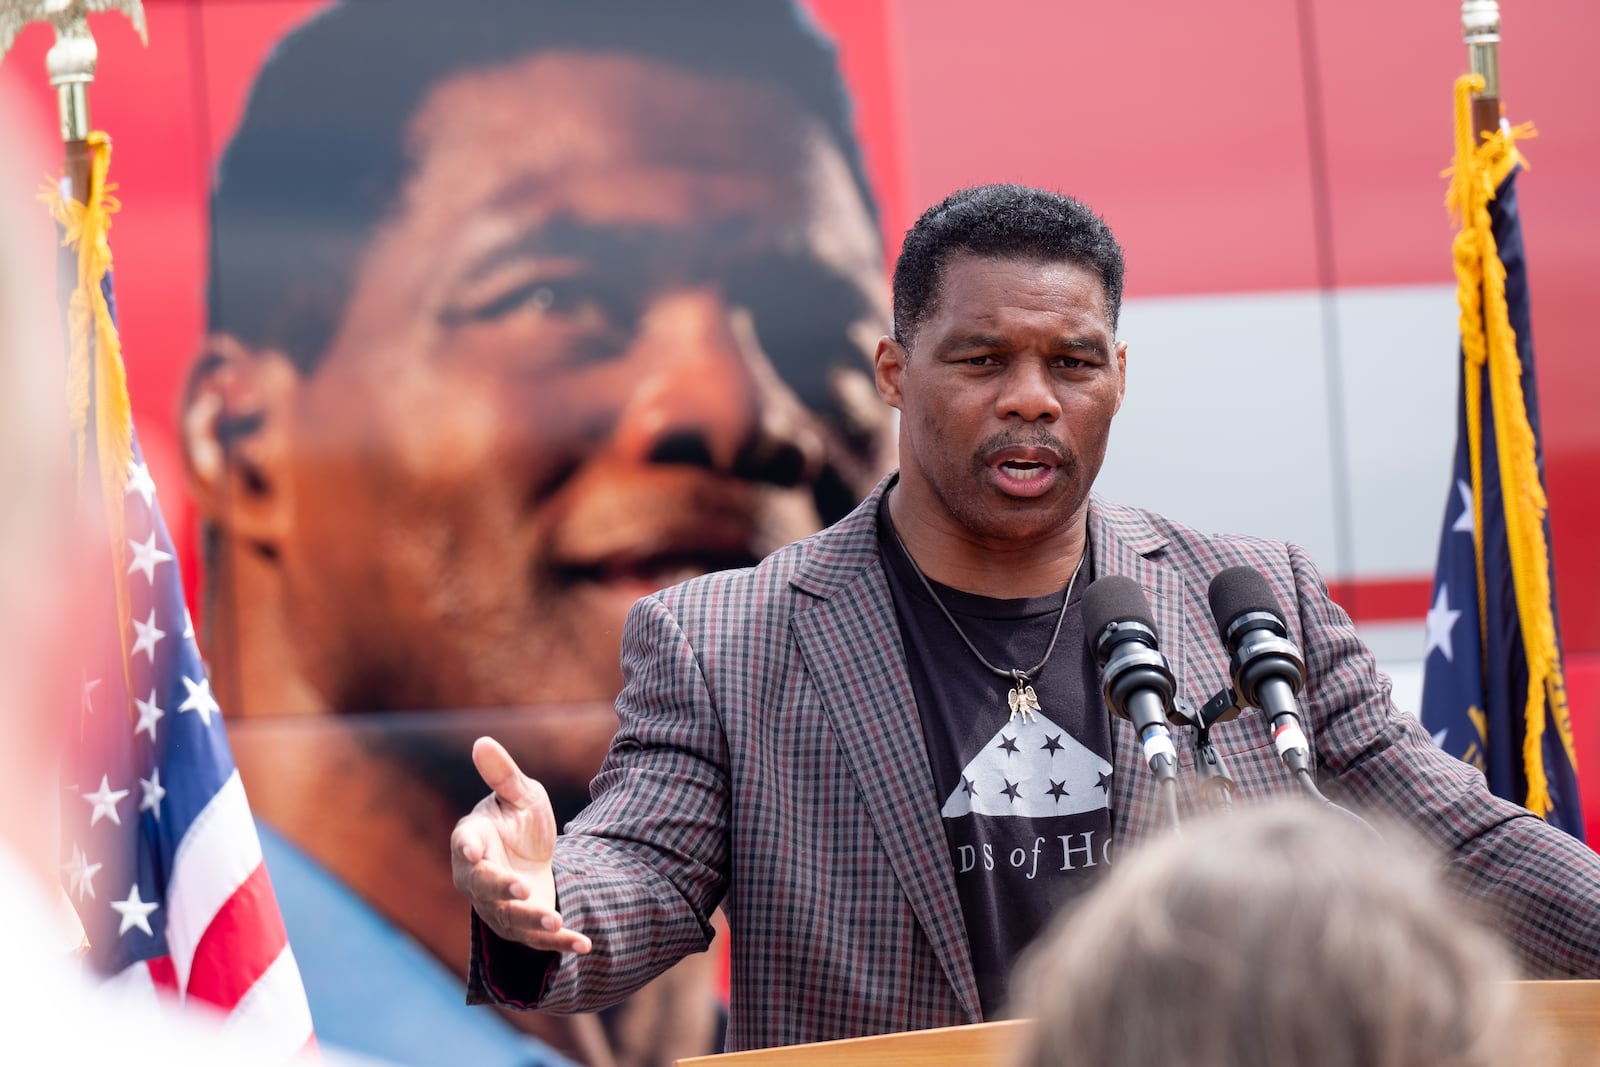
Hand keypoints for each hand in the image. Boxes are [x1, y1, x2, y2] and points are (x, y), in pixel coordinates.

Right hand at [451, 736, 591, 953]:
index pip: (465, 846)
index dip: (469, 851)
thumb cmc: (518, 818)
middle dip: (501, 891)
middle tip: (522, 889)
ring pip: (509, 919)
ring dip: (532, 922)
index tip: (477, 854)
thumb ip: (504, 775)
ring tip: (556, 922)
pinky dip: (560, 944)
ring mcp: (497, 906)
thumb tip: (482, 741)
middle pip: (483, 889)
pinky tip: (583, 943)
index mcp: (472, 841)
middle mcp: (478, 879)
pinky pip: (537, 939)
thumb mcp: (520, 794)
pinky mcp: (522, 926)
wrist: (532, 854)